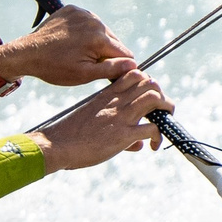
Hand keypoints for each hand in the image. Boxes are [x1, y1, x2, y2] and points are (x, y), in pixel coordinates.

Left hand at [0, 6, 135, 87]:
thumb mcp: (84, 74)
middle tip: (88, 64)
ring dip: (96, 42)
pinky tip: (72, 42)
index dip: (120, 66)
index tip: (108, 73)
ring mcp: (82, 12)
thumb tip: (133, 65)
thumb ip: (111, 69)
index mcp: (99, 37)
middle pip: (114, 41)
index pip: (125, 53)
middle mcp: (94, 21)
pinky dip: (85, 32)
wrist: (27, 53)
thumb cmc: (55, 68)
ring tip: (78, 53)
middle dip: (107, 53)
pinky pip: (88, 22)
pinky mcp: (72, 9)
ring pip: (102, 31)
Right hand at [32, 70, 171, 172]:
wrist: (56, 145)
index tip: (148, 100)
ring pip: (155, 98)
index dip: (147, 84)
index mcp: (106, 95)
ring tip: (164, 124)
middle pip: (149, 82)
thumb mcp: (92, 123)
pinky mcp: (122, 135)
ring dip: (166, 110)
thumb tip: (138, 144)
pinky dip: (159, 136)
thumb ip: (116, 127)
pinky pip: (152, 128)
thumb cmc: (69, 136)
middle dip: (162, 95)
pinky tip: (153, 146)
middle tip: (161, 112)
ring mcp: (120, 117)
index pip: (134, 75)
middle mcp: (116, 102)